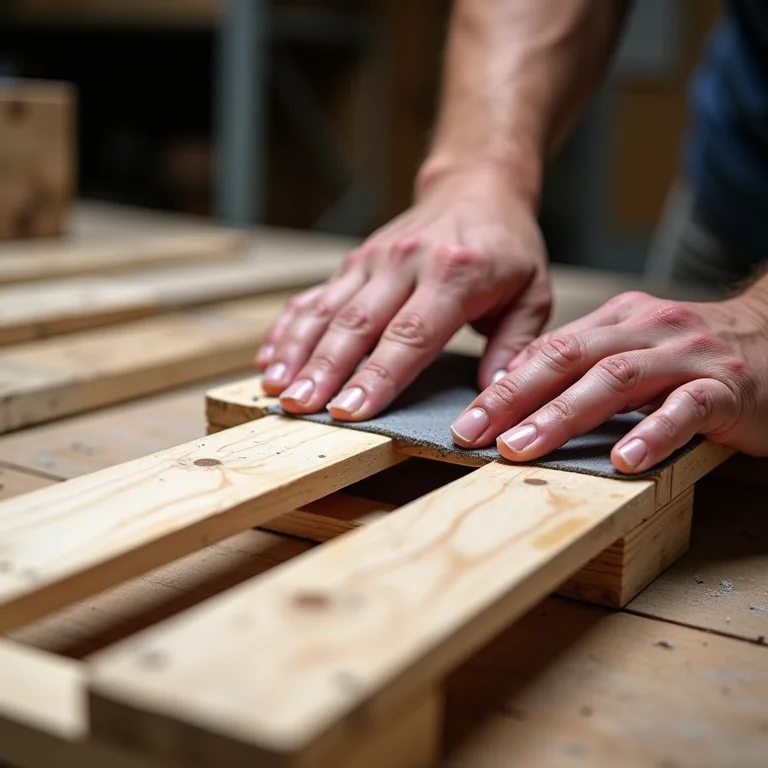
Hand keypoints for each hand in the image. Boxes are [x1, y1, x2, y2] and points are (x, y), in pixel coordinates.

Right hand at [255, 168, 551, 420]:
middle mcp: (407, 263)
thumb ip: (515, 347)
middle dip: (324, 370)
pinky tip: (271, 359)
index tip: (350, 411)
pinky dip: (290, 329)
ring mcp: (374, 259)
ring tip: (277, 390)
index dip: (377, 376)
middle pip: (356, 324)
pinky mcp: (355, 262)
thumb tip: (493, 397)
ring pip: (327, 310)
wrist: (477, 187)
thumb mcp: (533, 293)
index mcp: (455, 274)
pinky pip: (315, 296)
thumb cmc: (506, 246)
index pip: (410, 335)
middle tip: (299, 408)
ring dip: (298, 352)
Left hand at [450, 290, 767, 472]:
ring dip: (563, 415)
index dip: (503, 386)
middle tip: (475, 434)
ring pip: (616, 379)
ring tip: (523, 449)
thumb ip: (583, 363)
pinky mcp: (727, 388)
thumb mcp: (632, 347)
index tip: (466, 422)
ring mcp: (687, 356)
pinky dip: (653, 433)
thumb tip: (517, 386)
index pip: (548, 351)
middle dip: (515, 398)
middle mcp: (646, 329)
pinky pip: (687, 409)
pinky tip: (625, 460)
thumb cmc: (692, 355)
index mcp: (617, 320)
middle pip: (569, 359)